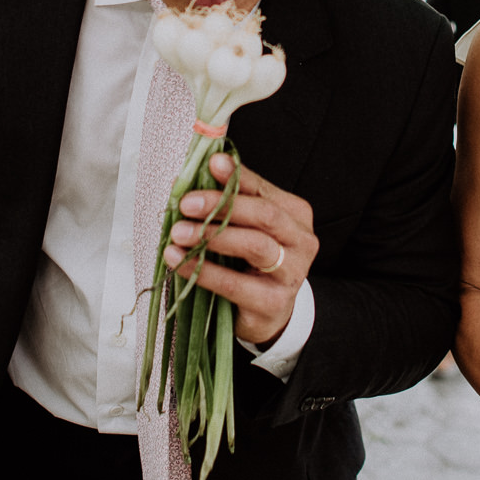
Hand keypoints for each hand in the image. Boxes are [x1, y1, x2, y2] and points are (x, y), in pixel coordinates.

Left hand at [163, 152, 317, 346]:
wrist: (268, 315)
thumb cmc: (252, 265)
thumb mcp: (245, 229)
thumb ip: (226, 204)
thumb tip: (183, 181)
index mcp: (295, 215)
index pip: (264, 190)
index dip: (238, 176)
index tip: (212, 164)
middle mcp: (300, 241)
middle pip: (264, 215)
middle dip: (222, 205)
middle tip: (186, 204)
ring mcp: (291, 274)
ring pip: (254, 245)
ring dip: (211, 235)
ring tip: (179, 232)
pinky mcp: (273, 303)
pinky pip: (233, 283)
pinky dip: (202, 270)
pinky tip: (180, 260)